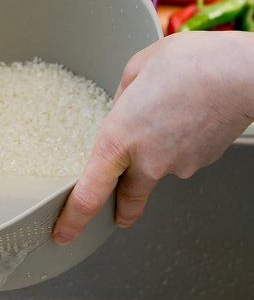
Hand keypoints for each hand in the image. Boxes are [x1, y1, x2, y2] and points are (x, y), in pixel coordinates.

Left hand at [53, 31, 253, 244]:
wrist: (242, 74)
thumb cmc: (191, 65)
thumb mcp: (136, 70)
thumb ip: (121, 98)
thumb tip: (124, 110)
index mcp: (117, 139)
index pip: (89, 194)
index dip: (73, 220)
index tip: (64, 233)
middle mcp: (145, 161)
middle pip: (125, 198)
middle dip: (121, 208)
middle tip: (117, 212)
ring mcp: (176, 166)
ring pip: (155, 173)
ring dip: (154, 156)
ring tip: (165, 118)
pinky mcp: (200, 164)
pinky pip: (179, 159)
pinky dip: (176, 145)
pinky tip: (183, 120)